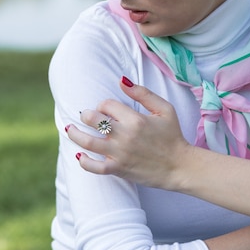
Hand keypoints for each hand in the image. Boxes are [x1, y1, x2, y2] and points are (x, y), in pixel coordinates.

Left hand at [66, 78, 190, 187]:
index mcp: (135, 119)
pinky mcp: (118, 169)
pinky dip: (84, 161)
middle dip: (86, 116)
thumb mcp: (164, 109)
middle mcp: (125, 135)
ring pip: (87, 142)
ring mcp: (119, 153)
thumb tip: (122, 80)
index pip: (107, 105)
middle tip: (85, 117)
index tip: (106, 110)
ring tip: (70, 129)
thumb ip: (143, 93)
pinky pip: (94, 167)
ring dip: (75, 134)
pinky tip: (79, 154)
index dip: (104, 105)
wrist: (179, 166)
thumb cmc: (172, 136)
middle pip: (93, 120)